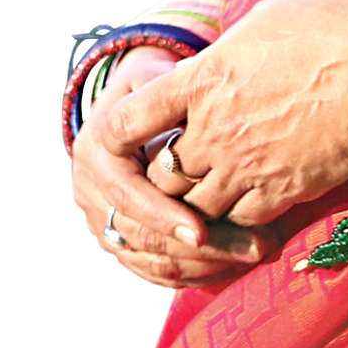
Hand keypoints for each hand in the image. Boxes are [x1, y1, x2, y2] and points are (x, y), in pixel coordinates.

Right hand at [73, 50, 274, 286]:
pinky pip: (152, 269)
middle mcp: (91, 189)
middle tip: (254, 246)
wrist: (128, 105)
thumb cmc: (152, 84)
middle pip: (142, 235)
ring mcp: (101, 219)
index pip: (127, 194)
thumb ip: (168, 87)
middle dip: (199, 247)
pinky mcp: (116, 239)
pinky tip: (233, 265)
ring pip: (150, 258)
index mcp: (97, 149)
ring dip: (203, 264)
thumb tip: (196, 95)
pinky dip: (191, 272)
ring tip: (255, 253)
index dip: (163, 213)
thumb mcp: (154, 75)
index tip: (202, 231)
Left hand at [108, 0, 347, 226]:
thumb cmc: (337, 26)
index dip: (121, 132)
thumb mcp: (268, 16)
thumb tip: (217, 61)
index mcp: (205, 79)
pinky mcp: (281, 194)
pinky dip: (235, 218)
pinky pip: (236, 222)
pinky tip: (251, 198)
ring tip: (218, 182)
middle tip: (184, 159)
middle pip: (160, 174)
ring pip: (193, 207)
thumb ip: (228, 49)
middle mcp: (215, 130)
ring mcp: (246, 167)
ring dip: (197, 200)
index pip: (130, 119)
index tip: (132, 133)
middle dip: (165, 170)